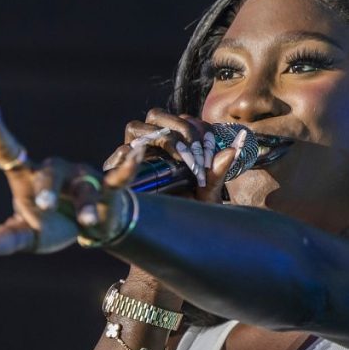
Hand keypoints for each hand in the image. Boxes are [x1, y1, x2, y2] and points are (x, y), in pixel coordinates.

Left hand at [0, 63, 146, 255]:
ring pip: (83, 188)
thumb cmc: (52, 227)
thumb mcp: (25, 237)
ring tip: (87, 223)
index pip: (4, 145)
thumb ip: (1, 240)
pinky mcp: (108, 188)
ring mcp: (81, 177)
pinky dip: (127, 166)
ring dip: (85, 206)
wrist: (91, 229)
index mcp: (27, 177)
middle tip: (43, 207)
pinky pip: (119, 177)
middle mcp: (53, 170)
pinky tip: (134, 153)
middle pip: (48, 174)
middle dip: (47, 189)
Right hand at [102, 108, 246, 203]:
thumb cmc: (189, 209)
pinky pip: (120, 152)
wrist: (169, 233)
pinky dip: (131, 154)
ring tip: (179, 159)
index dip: (199, 132)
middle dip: (181, 130)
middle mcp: (151, 143)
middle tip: (195, 156)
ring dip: (160, 138)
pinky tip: (149, 163)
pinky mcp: (116, 169)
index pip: (184, 120)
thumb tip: (232, 150)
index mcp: (174, 142)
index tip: (208, 156)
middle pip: (158, 116)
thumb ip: (218, 171)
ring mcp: (132, 154)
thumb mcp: (208, 192)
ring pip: (137, 127)